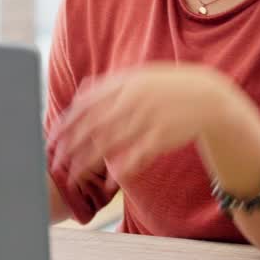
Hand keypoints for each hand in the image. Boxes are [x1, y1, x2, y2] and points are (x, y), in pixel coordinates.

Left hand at [48, 63, 232, 188]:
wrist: (207, 97)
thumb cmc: (168, 88)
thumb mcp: (139, 77)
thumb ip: (109, 85)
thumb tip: (80, 92)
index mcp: (123, 84)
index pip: (85, 106)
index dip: (66, 124)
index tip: (53, 139)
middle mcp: (132, 101)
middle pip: (92, 127)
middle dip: (70, 146)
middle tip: (56, 162)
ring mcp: (147, 119)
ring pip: (109, 145)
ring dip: (88, 162)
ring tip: (74, 176)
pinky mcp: (161, 138)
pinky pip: (135, 158)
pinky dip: (120, 171)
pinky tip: (108, 183)